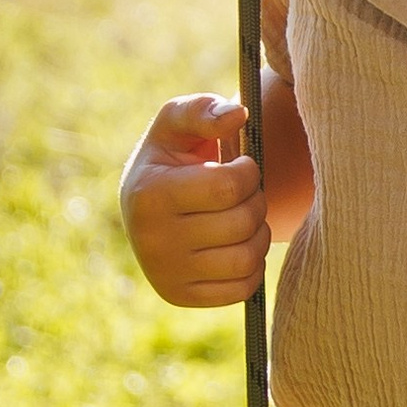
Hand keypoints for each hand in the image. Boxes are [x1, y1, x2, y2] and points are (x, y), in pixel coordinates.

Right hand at [120, 93, 267, 307]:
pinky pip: (242, 289)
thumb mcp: (178, 123)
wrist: (148, 207)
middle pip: (242, 223)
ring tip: (243, 216)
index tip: (242, 165)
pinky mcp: (181, 296)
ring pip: (247, 258)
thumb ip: (205, 110)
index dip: (249, 172)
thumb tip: (238, 115)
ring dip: (258, 233)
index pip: (228, 186)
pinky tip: (236, 244)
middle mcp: (151, 239)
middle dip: (255, 201)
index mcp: (149, 194)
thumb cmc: (172, 157)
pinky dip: (251, 266)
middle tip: (244, 192)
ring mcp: (165, 273)